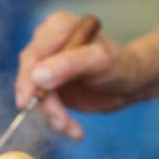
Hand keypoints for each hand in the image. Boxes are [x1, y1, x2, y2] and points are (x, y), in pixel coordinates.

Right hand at [14, 10, 155, 139]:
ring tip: (74, 130)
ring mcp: (47, 67)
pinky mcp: (49, 87)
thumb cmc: (121, 65)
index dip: (26, 80)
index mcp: (58, 27)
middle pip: (30, 77)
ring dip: (53, 117)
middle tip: (61, 123)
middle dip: (45, 104)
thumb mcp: (99, 61)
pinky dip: (58, 122)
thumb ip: (68, 65)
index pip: (32, 54)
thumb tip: (36, 77)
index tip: (27, 103)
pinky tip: (74, 130)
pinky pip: (44, 107)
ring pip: (35, 97)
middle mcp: (48, 44)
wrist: (132, 83)